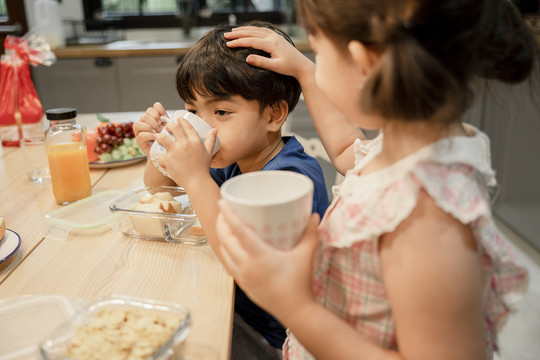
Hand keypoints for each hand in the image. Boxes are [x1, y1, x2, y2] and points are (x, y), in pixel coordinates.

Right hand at [133, 102, 166, 155]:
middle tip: (160, 127)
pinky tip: (156, 137)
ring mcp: (140, 133)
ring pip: (138, 124)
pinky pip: (140, 135)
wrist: (166, 151)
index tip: (162, 120)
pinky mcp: (139, 142)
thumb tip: (157, 104)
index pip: (150, 110)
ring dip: (149, 127)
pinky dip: (149, 135)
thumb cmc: (167, 138)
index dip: (156, 113)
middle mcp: (143, 124)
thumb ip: (163, 115)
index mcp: (151, 119)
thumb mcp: (167, 125)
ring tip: (157, 132)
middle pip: (144, 116)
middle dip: (153, 121)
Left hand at [156, 115, 217, 186]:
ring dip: (159, 137)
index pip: (187, 126)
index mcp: (195, 141)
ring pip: (162, 138)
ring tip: (159, 139)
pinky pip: (160, 156)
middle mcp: (186, 144)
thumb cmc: (203, 168)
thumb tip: (214, 129)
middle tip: (166, 128)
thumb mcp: (209, 153)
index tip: (178, 119)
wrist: (197, 182)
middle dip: (169, 126)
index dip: (181, 121)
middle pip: (174, 128)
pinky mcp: (168, 160)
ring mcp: (176, 151)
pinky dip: (160, 159)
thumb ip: (211, 140)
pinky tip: (162, 162)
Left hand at [216, 200, 319, 319]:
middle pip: (226, 240)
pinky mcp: (243, 284)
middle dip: (221, 223)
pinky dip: (226, 252)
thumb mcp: (306, 255)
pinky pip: (228, 264)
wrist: (296, 311)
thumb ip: (310, 233)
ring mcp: (243, 276)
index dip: (228, 215)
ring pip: (224, 252)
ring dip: (222, 238)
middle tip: (224, 211)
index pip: (238, 231)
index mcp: (259, 256)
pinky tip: (231, 247)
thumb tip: (314, 215)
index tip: (222, 202)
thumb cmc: (300, 283)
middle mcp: (246, 266)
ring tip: (225, 226)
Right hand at [224, 26, 313, 80]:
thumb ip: (261, 62)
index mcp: (271, 44)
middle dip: (238, 34)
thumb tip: (247, 58)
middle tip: (226, 35)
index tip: (228, 44)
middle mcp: (273, 37)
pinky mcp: (277, 37)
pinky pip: (262, 30)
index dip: (238, 42)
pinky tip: (247, 30)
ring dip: (244, 30)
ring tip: (233, 31)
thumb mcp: (275, 67)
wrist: (301, 65)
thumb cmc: (289, 68)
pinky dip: (252, 29)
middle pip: (251, 32)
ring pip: (256, 29)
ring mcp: (275, 35)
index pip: (251, 41)